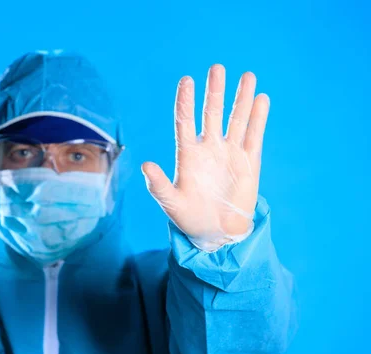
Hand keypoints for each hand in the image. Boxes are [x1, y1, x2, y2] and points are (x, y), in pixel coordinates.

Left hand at [142, 65, 268, 250]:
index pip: (185, 121)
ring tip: (247, 75)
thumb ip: (158, 185)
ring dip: (241, 98)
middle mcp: (209, 148)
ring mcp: (229, 153)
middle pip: (212, 113)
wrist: (217, 233)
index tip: (186, 80)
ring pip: (236, 120)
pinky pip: (254, 136)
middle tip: (217, 68)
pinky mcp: (248, 162)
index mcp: (188, 154)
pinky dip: (258, 118)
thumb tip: (145, 166)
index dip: (186, 101)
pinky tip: (260, 99)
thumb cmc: (189, 218)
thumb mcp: (171, 204)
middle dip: (215, 91)